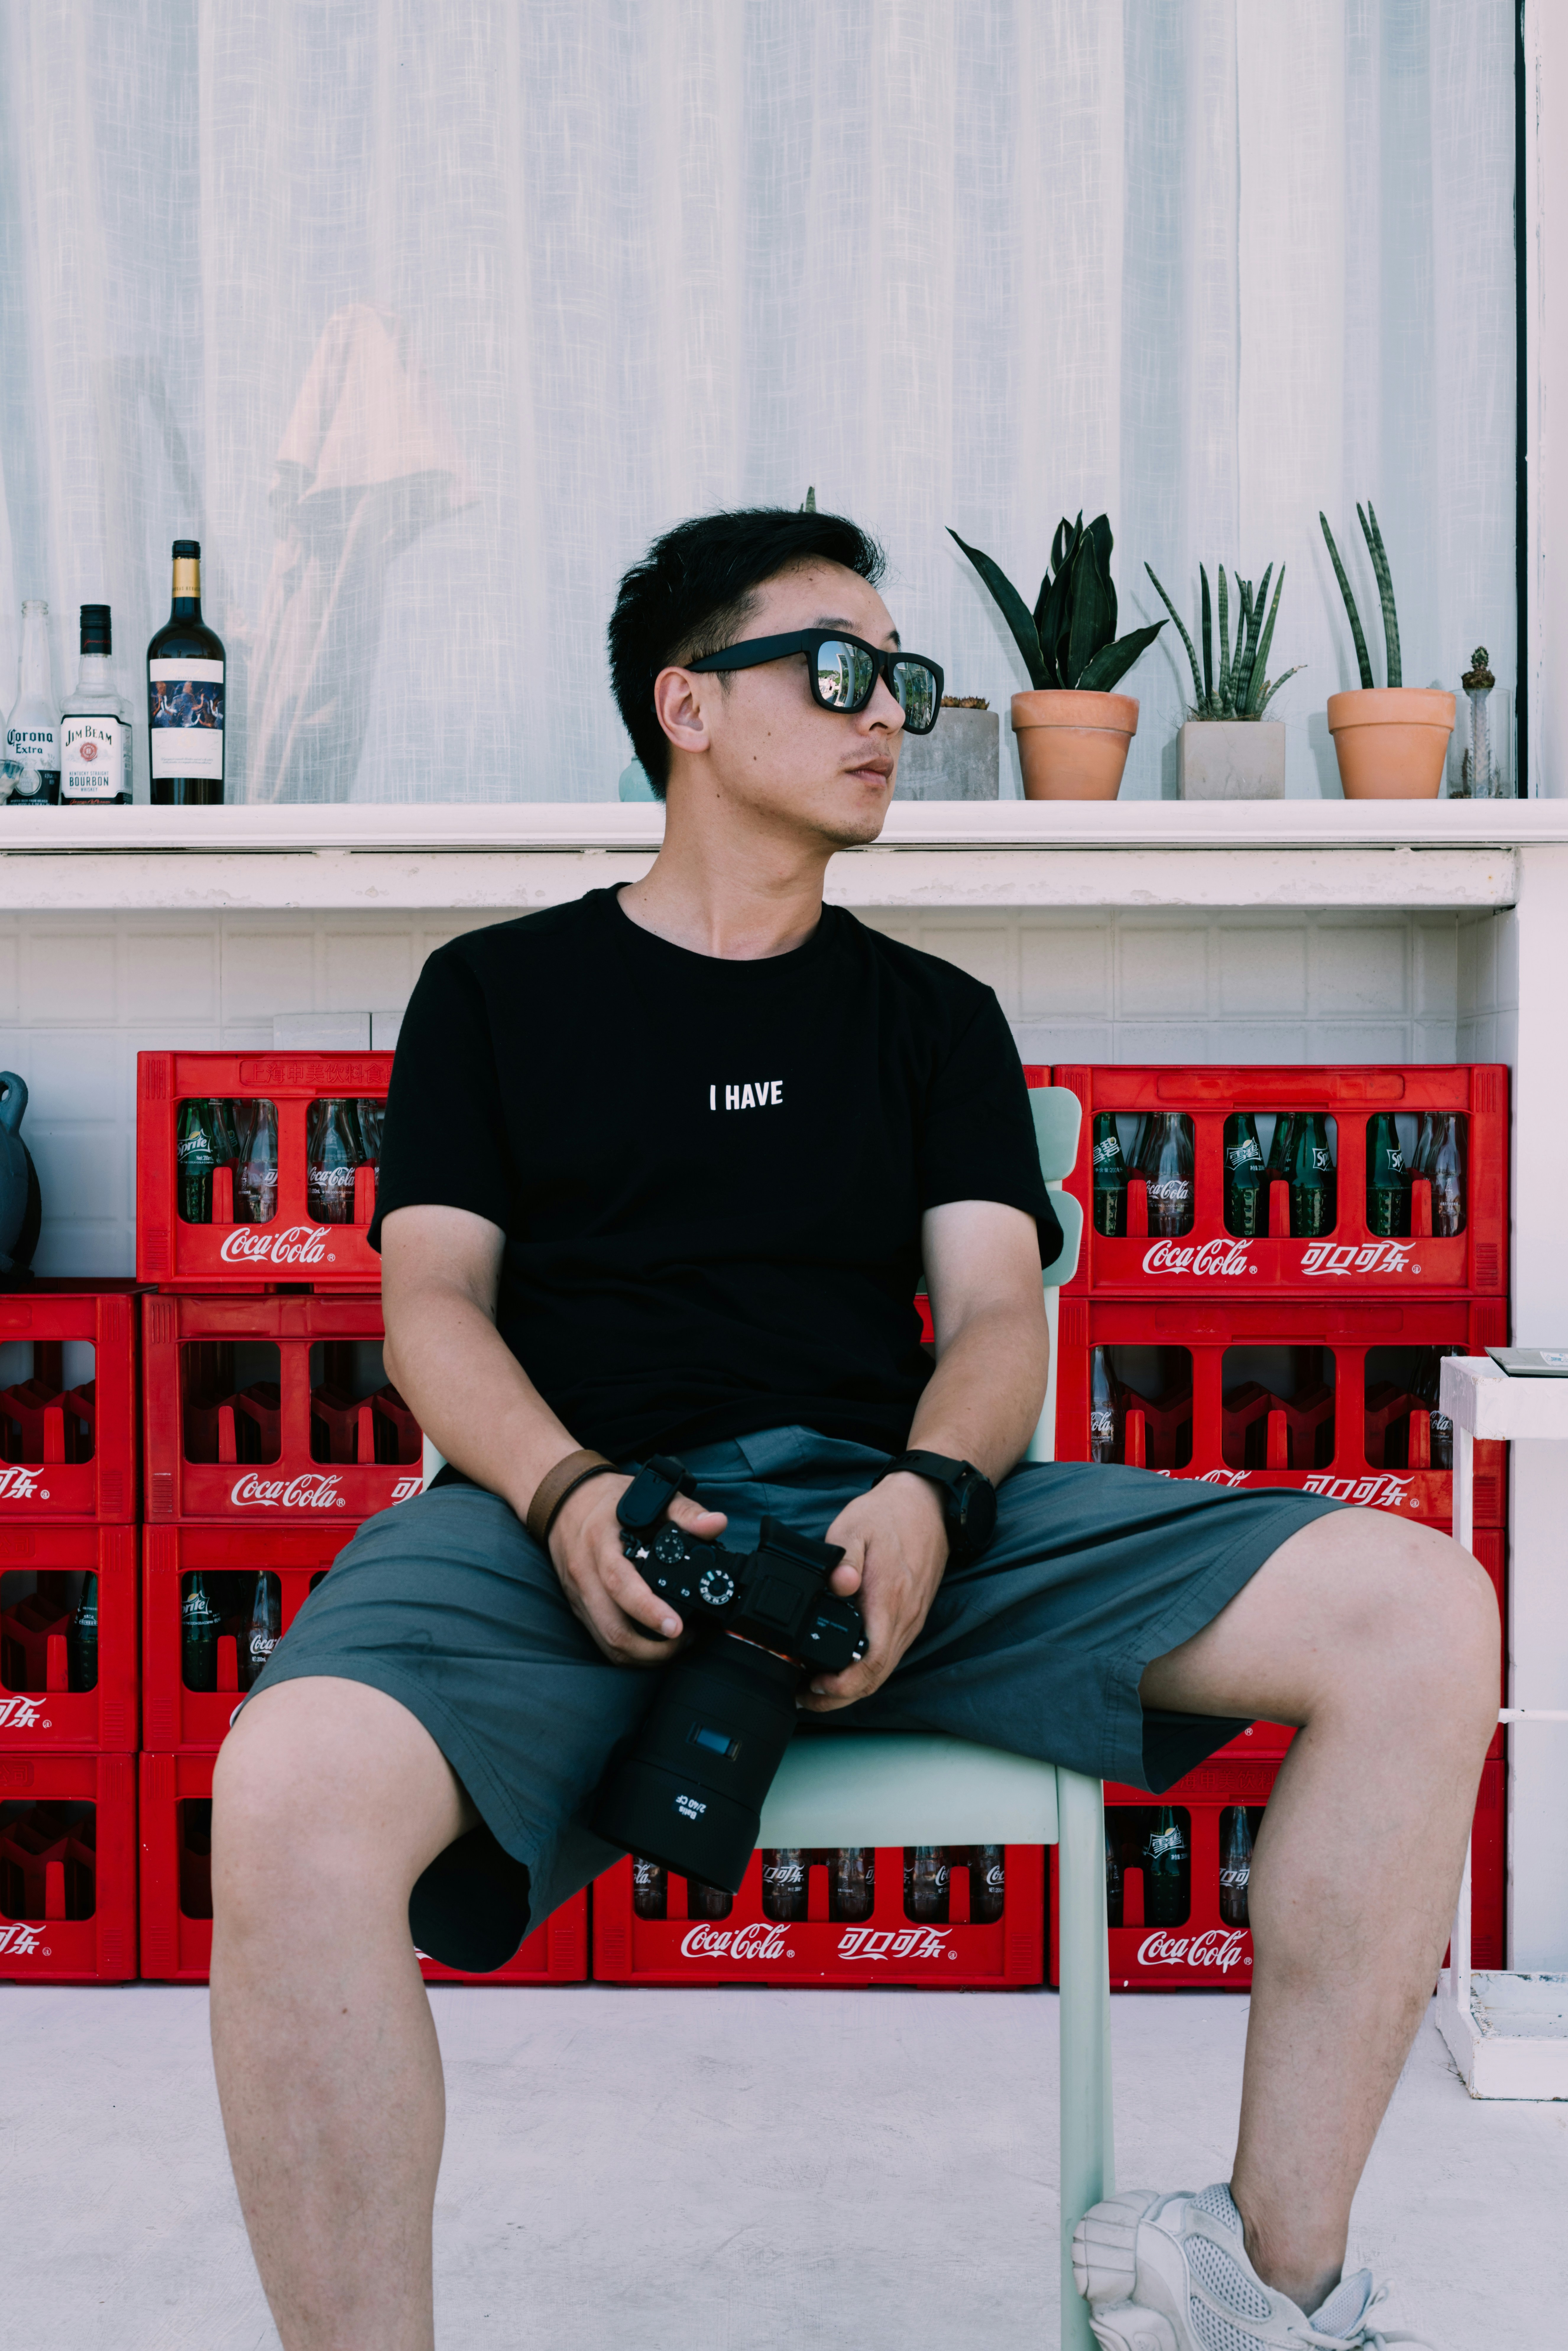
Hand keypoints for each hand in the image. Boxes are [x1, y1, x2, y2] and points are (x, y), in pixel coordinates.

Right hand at [548, 1476, 727, 1666]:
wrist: (564, 1501)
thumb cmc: (608, 1500)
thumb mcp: (647, 1496)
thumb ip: (685, 1512)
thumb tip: (716, 1524)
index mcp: (602, 1546)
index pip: (620, 1584)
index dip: (648, 1610)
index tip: (676, 1626)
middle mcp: (587, 1576)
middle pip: (612, 1628)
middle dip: (652, 1649)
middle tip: (684, 1641)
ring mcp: (580, 1596)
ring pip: (607, 1643)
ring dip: (642, 1656)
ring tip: (673, 1646)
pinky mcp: (579, 1607)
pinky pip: (601, 1639)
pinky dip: (627, 1650)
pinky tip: (651, 1643)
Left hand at [797, 1471, 947, 1712]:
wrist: (927, 1504)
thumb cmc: (887, 1515)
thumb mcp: (856, 1526)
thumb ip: (844, 1558)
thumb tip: (839, 1584)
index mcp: (888, 1599)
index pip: (871, 1662)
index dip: (843, 1685)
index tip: (814, 1686)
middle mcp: (904, 1617)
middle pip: (876, 1677)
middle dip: (840, 1697)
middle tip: (806, 1697)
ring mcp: (911, 1619)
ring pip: (884, 1670)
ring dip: (853, 1687)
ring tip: (817, 1688)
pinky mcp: (911, 1616)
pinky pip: (890, 1655)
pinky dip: (866, 1670)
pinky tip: (844, 1667)